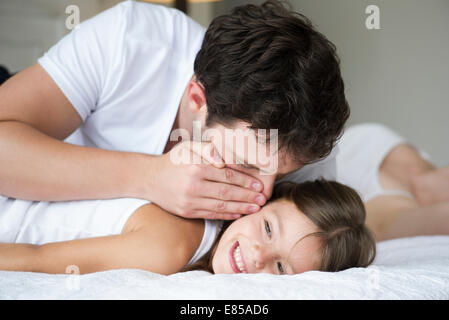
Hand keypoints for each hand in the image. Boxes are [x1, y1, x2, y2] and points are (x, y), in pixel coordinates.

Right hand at [150, 140, 265, 219]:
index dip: (246, 181)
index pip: (227, 176)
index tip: (259, 185)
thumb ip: (209, 149)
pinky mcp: (187, 212)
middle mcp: (193, 185)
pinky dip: (227, 215)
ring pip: (221, 206)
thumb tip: (224, 161)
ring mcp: (189, 201)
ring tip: (256, 207)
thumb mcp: (189, 147)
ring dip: (241, 207)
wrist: (150, 179)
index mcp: (196, 167)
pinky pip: (211, 214)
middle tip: (263, 198)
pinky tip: (239, 213)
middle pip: (227, 192)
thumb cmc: (174, 160)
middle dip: (248, 196)